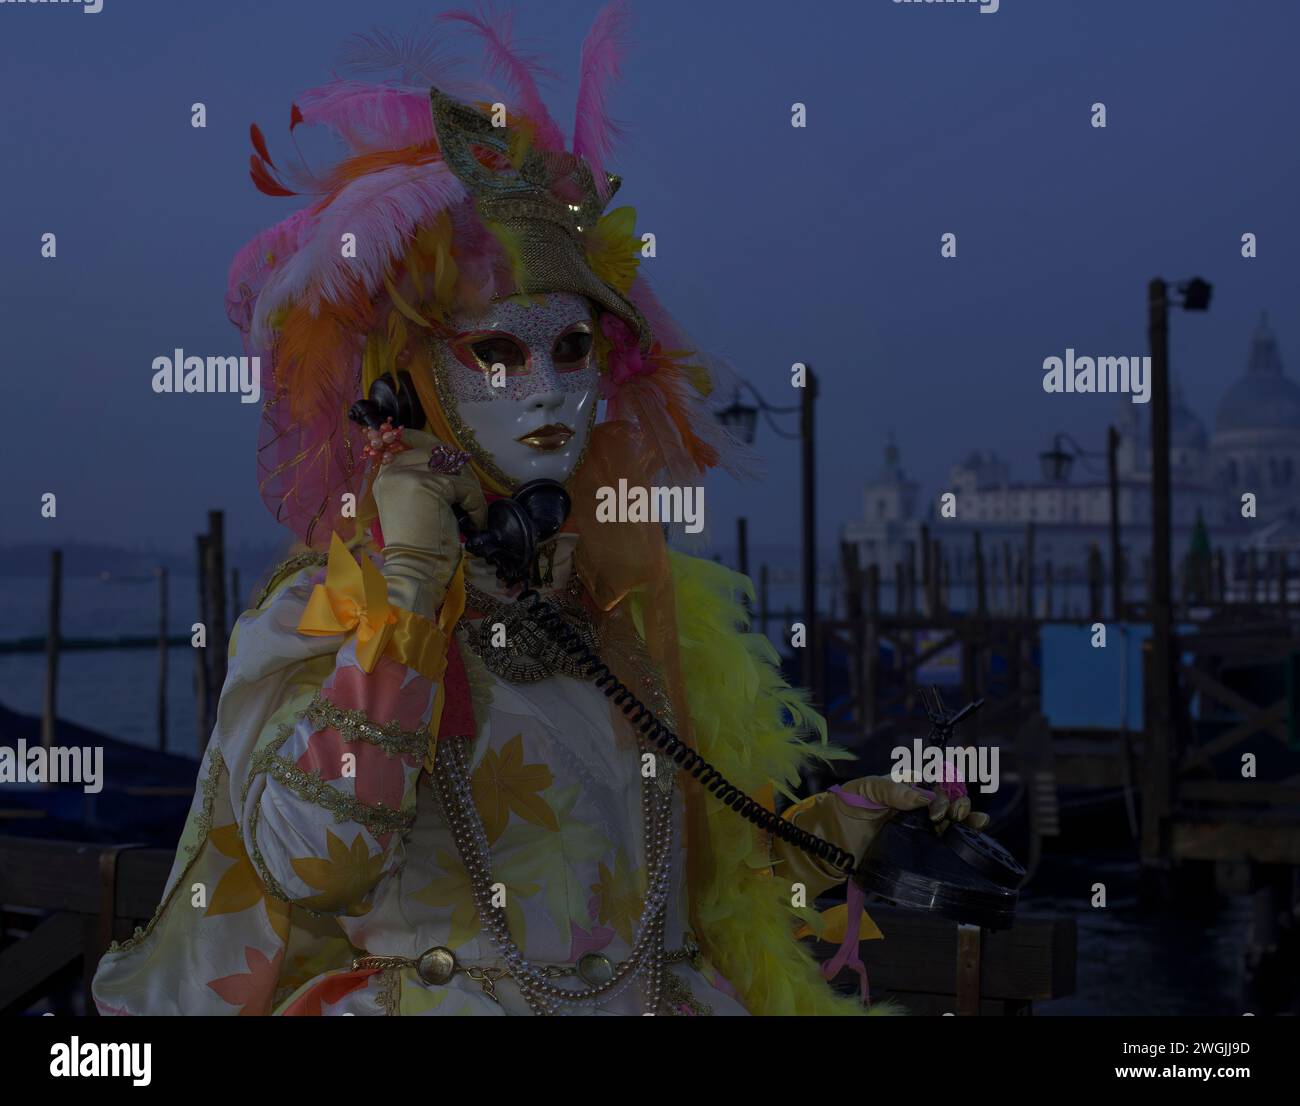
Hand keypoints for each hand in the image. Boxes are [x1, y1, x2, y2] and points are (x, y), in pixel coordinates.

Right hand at [371, 428, 485, 618]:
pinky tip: (475, 522)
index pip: (411, 443)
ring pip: (455, 468)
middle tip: (471, 492)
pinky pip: (465, 487)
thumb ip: (420, 480)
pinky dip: (476, 505)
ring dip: (471, 490)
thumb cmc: (416, 545)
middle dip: (461, 470)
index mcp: (385, 475)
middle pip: (438, 452)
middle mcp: (393, 471)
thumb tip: (448, 458)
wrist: (413, 568)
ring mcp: (409, 475)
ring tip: (473, 512)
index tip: (449, 451)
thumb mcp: (412, 505)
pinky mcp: (429, 485)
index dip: (432, 443)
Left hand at [837, 775, 989, 833]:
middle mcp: (919, 806)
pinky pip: (944, 842)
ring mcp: (921, 828)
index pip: (937, 783)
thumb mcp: (868, 789)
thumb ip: (894, 790)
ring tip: (975, 823)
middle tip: (952, 815)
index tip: (937, 805)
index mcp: (909, 787)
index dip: (945, 790)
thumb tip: (925, 797)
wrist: (835, 840)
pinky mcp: (920, 849)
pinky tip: (974, 838)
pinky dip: (962, 838)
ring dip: (968, 820)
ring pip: (952, 822)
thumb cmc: (850, 806)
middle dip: (959, 805)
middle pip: (950, 802)